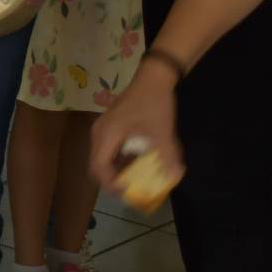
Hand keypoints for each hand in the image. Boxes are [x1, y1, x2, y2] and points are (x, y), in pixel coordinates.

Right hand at [90, 66, 182, 198]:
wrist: (152, 78)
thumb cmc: (153, 104)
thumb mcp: (162, 132)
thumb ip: (166, 156)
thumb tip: (174, 177)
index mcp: (106, 135)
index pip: (98, 167)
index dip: (110, 183)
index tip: (127, 193)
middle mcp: (99, 134)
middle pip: (97, 164)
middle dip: (112, 180)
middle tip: (130, 191)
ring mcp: (103, 129)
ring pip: (103, 157)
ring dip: (117, 171)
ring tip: (135, 181)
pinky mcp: (111, 127)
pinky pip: (110, 150)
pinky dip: (120, 160)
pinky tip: (138, 163)